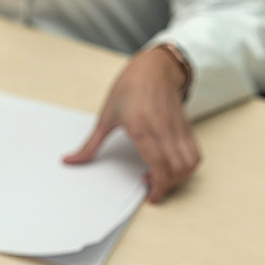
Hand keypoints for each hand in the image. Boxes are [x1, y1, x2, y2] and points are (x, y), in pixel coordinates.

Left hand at [63, 47, 200, 202]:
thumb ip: (89, 144)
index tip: (151, 196)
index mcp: (142, 127)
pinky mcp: (186, 127)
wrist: (153, 67)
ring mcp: (177, 128)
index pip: (160, 165)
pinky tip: (170, 163)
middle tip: (149, 183)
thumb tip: (70, 161)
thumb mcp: (105, 116)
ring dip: (179, 177)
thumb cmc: (129, 88)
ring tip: (160, 174)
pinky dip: (186, 166)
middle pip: (177, 169)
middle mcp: (163, 129)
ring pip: (190, 163)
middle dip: (167, 185)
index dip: (159, 186)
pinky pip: (194, 153)